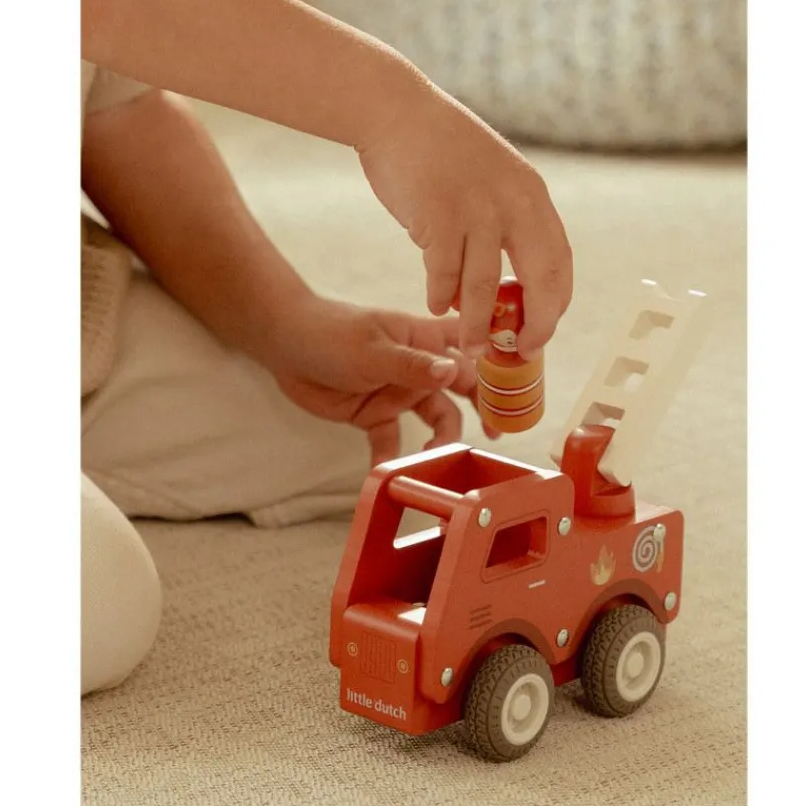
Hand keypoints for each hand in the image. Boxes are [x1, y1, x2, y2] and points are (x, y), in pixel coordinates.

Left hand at [267, 295, 498, 465]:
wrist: (284, 344)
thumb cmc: (332, 332)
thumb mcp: (374, 349)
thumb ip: (413, 365)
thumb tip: (454, 372)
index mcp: (426, 340)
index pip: (473, 347)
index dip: (499, 363)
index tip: (520, 389)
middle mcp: (421, 368)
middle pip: (464, 390)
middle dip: (484, 411)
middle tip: (497, 436)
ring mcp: (400, 392)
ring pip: (436, 420)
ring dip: (440, 441)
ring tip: (435, 460)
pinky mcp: (375, 415)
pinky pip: (392, 442)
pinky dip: (392, 458)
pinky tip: (388, 473)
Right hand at [357, 80, 573, 360]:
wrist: (396, 112)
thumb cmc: (441, 151)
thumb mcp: (493, 179)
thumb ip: (507, 223)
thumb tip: (506, 285)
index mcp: (532, 196)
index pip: (560, 263)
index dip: (555, 305)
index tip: (542, 332)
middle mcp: (513, 204)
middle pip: (539, 281)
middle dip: (534, 325)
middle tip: (520, 351)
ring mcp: (476, 210)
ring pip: (485, 287)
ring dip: (478, 325)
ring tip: (470, 346)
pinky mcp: (438, 216)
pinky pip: (444, 274)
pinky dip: (441, 296)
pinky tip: (436, 306)